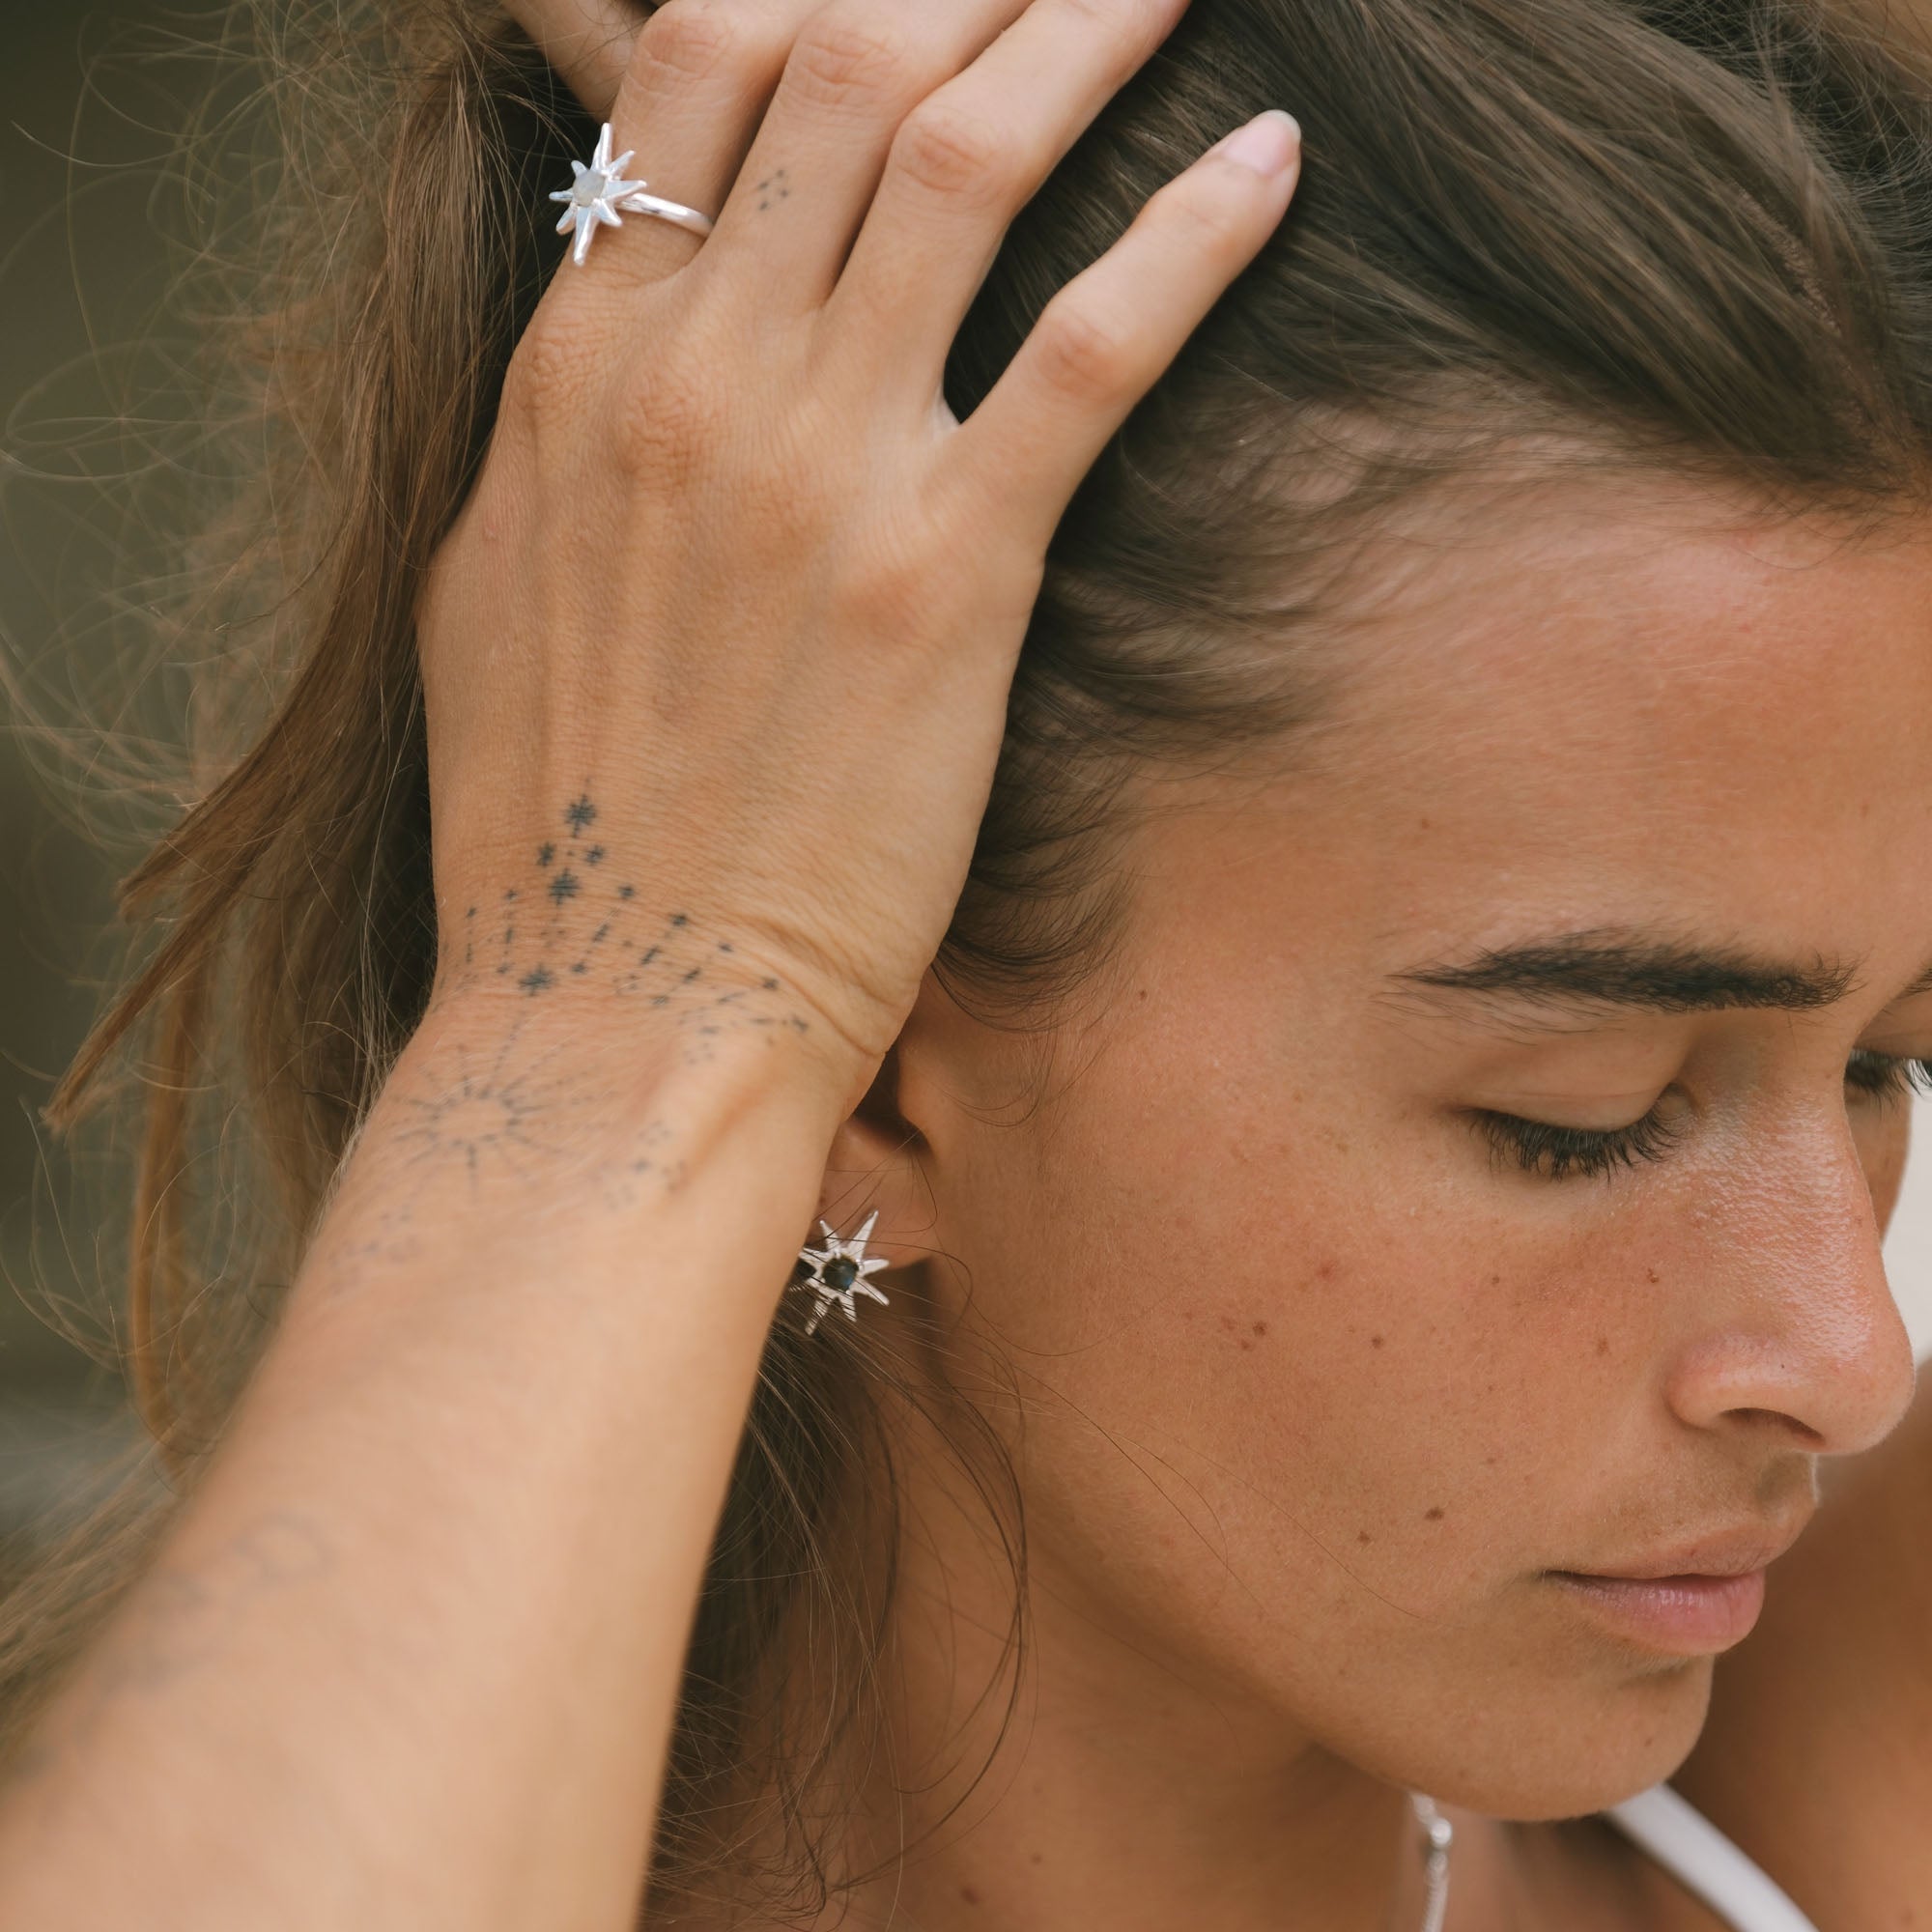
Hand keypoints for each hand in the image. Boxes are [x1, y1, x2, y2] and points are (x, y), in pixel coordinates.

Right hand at [418, 0, 1300, 1099]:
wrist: (618, 999)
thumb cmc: (561, 826)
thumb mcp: (502, 589)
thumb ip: (562, 434)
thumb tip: (610, 336)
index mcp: (580, 370)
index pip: (692, 71)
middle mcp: (693, 377)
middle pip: (843, 67)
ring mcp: (821, 467)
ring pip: (967, 162)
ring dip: (1085, 37)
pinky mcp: (947, 576)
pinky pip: (1089, 351)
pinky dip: (1190, 240)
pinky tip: (1272, 163)